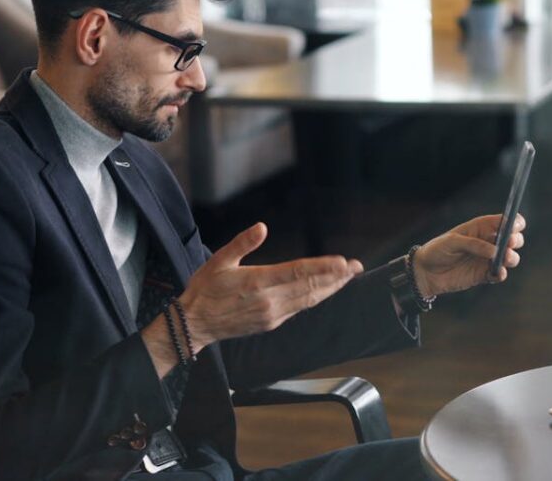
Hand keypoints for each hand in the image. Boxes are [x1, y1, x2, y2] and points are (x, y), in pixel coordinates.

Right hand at [176, 223, 361, 351]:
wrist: (195, 324)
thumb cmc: (205, 290)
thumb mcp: (219, 260)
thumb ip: (242, 243)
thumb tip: (262, 227)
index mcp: (258, 281)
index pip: (298, 272)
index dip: (323, 267)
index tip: (343, 262)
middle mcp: (269, 300)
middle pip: (311, 287)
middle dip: (337, 277)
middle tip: (357, 267)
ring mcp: (272, 314)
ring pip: (309, 299)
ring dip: (331, 288)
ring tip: (348, 277)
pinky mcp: (272, 322)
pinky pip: (299, 308)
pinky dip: (315, 298)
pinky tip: (324, 291)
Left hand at [412, 214, 525, 297]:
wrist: (426, 272)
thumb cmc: (437, 250)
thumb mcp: (452, 241)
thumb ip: (474, 244)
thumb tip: (494, 251)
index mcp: (481, 227)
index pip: (504, 221)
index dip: (515, 222)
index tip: (516, 226)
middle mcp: (488, 242)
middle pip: (513, 239)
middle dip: (516, 240)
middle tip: (510, 243)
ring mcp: (487, 259)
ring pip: (510, 257)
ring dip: (512, 257)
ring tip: (505, 258)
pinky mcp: (484, 275)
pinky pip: (499, 274)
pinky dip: (501, 273)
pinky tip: (497, 273)